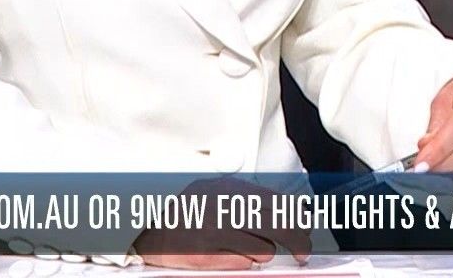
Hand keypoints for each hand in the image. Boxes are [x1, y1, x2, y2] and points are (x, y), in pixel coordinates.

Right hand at [132, 176, 310, 269]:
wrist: (146, 225)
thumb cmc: (187, 211)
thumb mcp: (218, 193)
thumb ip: (249, 199)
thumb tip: (291, 213)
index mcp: (230, 188)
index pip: (279, 203)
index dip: (299, 221)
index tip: (306, 233)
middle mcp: (224, 206)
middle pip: (279, 226)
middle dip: (298, 243)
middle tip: (303, 255)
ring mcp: (214, 231)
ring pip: (264, 249)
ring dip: (263, 253)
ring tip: (248, 249)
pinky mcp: (204, 254)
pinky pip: (243, 264)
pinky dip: (243, 263)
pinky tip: (231, 257)